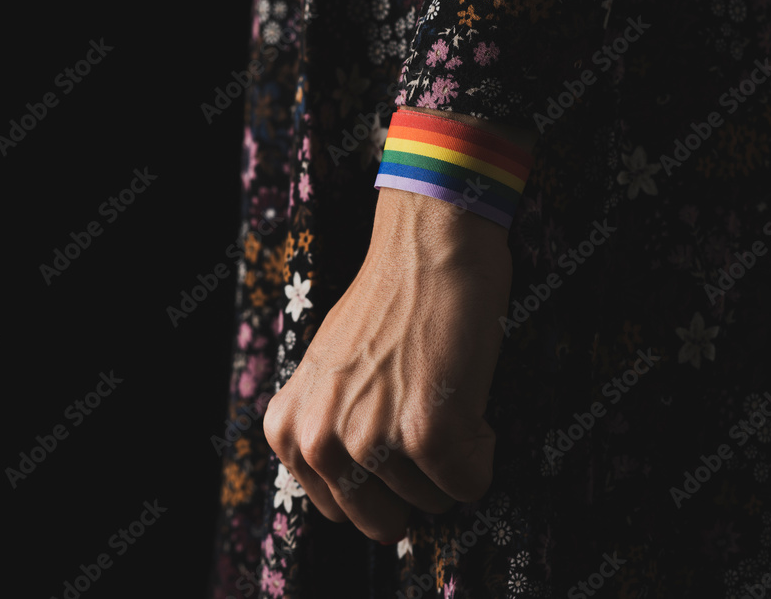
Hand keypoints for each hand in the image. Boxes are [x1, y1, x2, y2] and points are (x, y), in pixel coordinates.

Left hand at [263, 187, 511, 541]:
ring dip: (451, 459)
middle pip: (383, 522)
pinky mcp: (427, 432)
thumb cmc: (386, 310)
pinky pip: (469, 484)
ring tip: (440, 391)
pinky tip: (466, 396)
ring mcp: (371, 439)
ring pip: (432, 503)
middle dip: (415, 485)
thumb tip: (362, 507)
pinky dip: (482, 452)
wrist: (425, 248)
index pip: (340, 511)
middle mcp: (319, 442)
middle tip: (424, 419)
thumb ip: (328, 437)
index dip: (380, 479)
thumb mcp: (327, 379)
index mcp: (288, 432)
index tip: (393, 428)